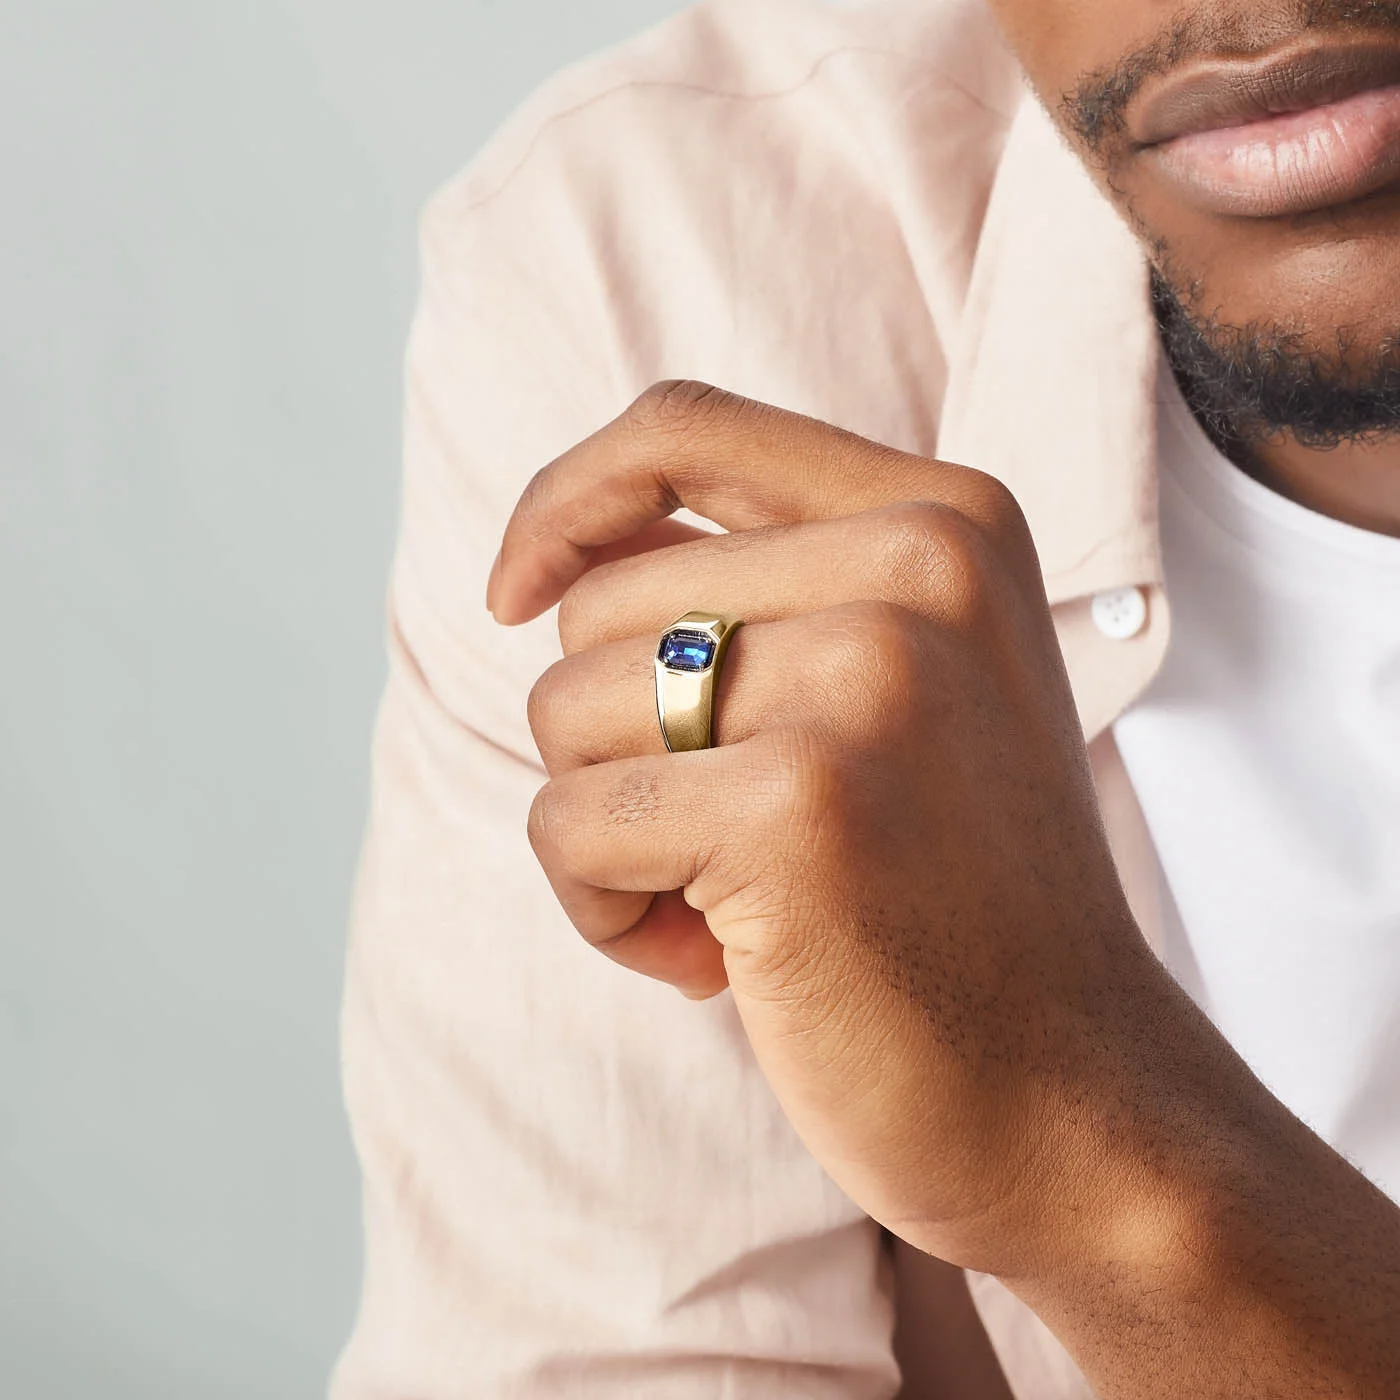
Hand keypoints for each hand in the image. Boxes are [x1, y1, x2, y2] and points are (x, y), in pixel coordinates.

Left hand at [490, 380, 1173, 1274]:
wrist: (1073, 1092)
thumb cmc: (950, 891)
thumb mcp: (907, 687)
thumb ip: (770, 587)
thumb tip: (567, 546)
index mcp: (946, 518)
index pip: (685, 427)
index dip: (566, 499)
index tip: (514, 592)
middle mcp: (919, 569)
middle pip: (602, 601)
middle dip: (612, 737)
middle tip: (716, 840)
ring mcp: (866, 680)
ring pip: (566, 709)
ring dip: (608, 831)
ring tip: (727, 901)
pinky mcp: (797, 805)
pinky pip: (571, 825)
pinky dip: (602, 912)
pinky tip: (715, 964)